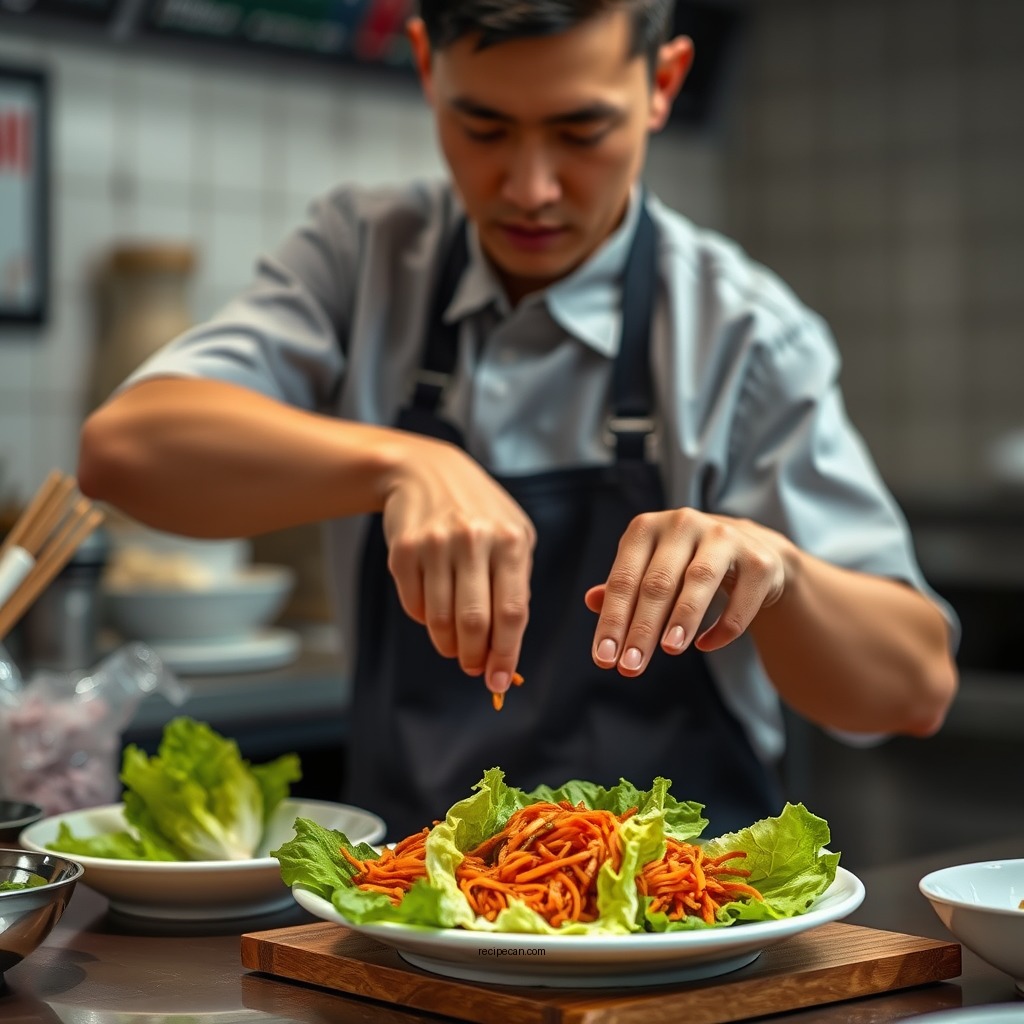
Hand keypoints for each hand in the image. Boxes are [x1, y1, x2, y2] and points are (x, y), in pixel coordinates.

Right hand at [381, 435, 535, 693]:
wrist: (425, 472)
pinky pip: (413, 605)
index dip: (506, 654)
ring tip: (455, 647)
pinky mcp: (402, 551)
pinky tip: (433, 613)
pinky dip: (424, 620)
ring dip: (448, 645)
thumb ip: (517, 585)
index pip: (511, 612)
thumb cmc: (481, 512)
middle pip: (474, 622)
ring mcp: (434, 544)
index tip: (500, 681)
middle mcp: (472, 541)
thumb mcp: (514, 535)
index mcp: (509, 541)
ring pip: (439, 619)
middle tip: (474, 669)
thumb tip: (507, 647)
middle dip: (475, 658)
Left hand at [584, 508, 795, 675]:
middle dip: (642, 629)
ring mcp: (724, 537)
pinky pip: (740, 599)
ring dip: (682, 619)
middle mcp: (683, 524)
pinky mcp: (759, 560)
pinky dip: (723, 627)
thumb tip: (591, 601)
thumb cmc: (683, 565)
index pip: (623, 579)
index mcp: (647, 527)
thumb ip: (622, 587)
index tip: (604, 659)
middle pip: (658, 583)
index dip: (613, 620)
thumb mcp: (648, 569)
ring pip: (699, 581)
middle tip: (630, 668)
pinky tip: (705, 645)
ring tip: (669, 651)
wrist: (749, 551)